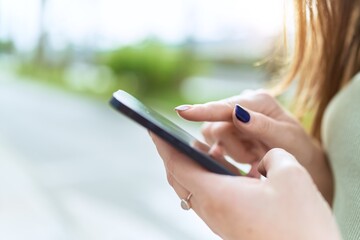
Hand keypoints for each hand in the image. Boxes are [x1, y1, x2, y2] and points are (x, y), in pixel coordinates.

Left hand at [150, 134, 340, 239]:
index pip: (177, 164)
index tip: (152, 128)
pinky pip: (208, 198)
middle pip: (179, 178)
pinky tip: (225, 169)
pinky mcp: (229, 226)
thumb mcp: (291, 178)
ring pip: (192, 189)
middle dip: (172, 154)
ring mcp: (219, 221)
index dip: (163, 144)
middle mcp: (212, 210)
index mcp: (217, 195)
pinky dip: (207, 179)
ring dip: (190, 166)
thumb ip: (274, 156)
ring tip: (201, 148)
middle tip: (172, 135)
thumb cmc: (301, 227)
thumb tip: (267, 156)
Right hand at [175, 90, 332, 202]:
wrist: (302, 161)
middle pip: (216, 124)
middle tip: (253, 158)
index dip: (203, 110)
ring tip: (254, 158)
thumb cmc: (298, 149)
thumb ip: (262, 125)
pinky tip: (247, 158)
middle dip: (231, 146)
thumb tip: (236, 112)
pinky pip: (216, 144)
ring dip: (231, 151)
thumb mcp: (286, 138)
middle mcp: (242, 106)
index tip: (182, 111)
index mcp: (258, 101)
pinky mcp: (230, 132)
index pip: (225, 107)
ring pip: (214, 135)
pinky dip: (229, 154)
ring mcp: (234, 119)